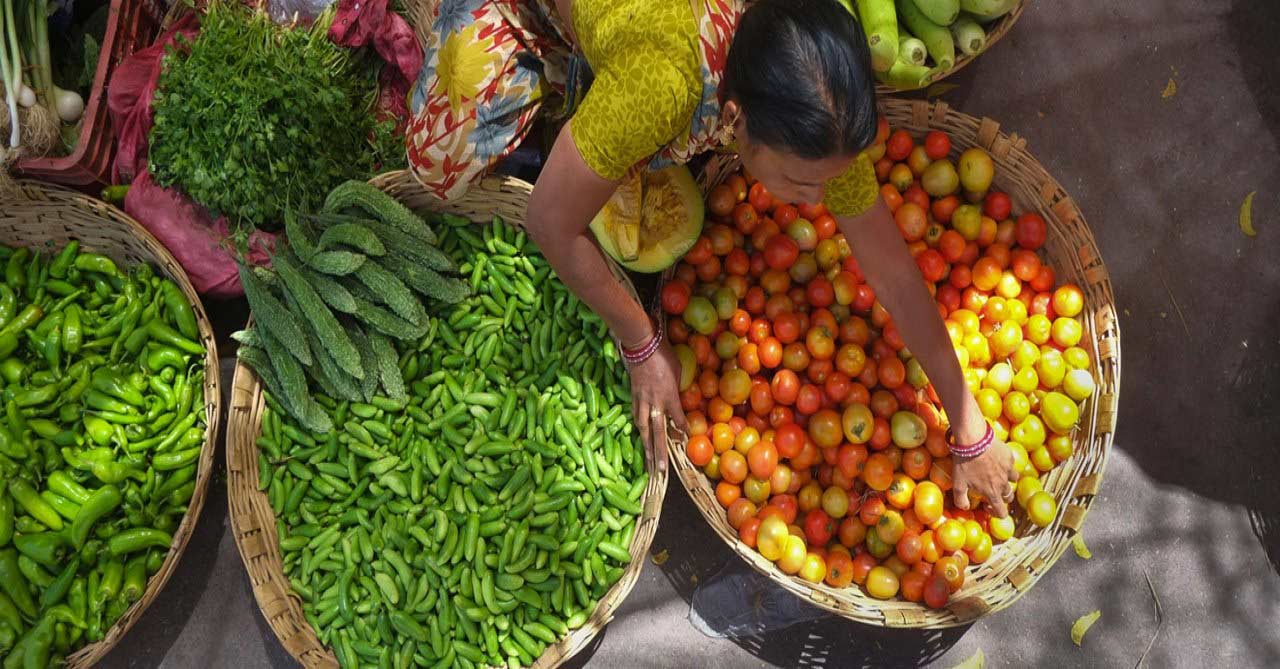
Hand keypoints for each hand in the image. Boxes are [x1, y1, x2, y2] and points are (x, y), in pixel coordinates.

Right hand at [627, 339, 686, 474]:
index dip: (682, 430)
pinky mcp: (633, 396)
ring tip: (649, 462)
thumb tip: (679, 397)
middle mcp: (654, 402)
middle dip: (659, 452)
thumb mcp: (678, 370)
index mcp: (668, 395)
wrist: (641, 344)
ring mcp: (641, 400)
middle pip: (657, 432)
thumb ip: (678, 388)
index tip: (686, 439)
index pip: (677, 419)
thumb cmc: (664, 354)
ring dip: (646, 446)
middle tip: (661, 470)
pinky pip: (636, 415)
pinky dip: (640, 427)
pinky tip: (641, 436)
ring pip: (643, 428)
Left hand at [951, 433, 1018, 517]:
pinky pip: (1010, 464)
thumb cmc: (964, 463)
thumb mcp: (958, 483)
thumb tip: (965, 508)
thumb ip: (961, 499)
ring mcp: (1008, 469)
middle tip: (990, 489)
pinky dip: (1005, 464)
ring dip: (1006, 480)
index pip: (1002, 512)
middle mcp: (1003, 483)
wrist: (973, 440)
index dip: (995, 513)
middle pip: (1009, 497)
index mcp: (992, 492)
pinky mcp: (1009, 457)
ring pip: (1013, 480)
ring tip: (996, 474)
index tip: (986, 505)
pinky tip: (996, 459)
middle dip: (1001, 497)